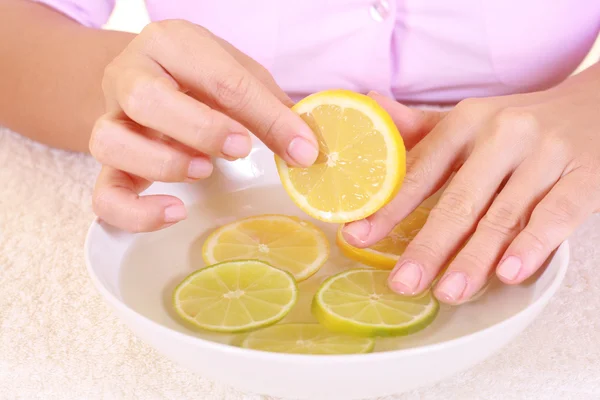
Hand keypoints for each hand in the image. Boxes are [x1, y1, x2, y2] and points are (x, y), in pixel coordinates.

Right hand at [90, 20, 317, 231]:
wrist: (154, 77)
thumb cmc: (202, 77)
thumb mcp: (241, 78)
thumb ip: (271, 110)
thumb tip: (306, 152)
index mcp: (170, 43)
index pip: (217, 77)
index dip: (264, 116)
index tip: (301, 148)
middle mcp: (129, 75)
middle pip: (145, 99)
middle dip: (199, 128)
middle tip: (241, 148)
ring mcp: (110, 119)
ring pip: (109, 142)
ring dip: (162, 163)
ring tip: (204, 171)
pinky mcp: (107, 163)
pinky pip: (103, 194)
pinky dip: (135, 211)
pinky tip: (174, 211)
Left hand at [343, 64, 599, 303]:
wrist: (597, 106)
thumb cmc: (521, 124)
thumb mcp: (472, 120)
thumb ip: (423, 128)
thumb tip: (371, 105)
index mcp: (467, 121)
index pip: (420, 170)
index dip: (389, 207)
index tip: (358, 236)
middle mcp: (503, 133)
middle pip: (460, 200)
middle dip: (428, 245)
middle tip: (402, 282)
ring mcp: (546, 154)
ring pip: (504, 214)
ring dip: (474, 258)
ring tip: (448, 291)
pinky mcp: (586, 173)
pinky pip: (556, 214)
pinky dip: (532, 245)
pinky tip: (509, 273)